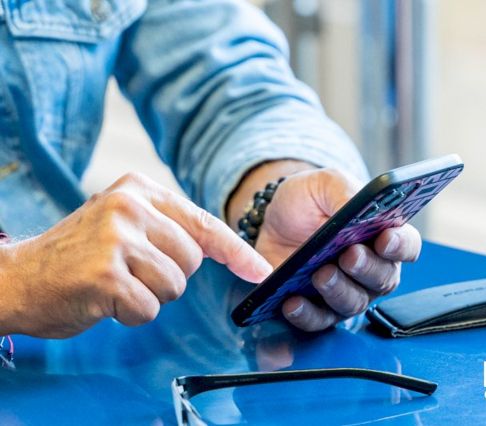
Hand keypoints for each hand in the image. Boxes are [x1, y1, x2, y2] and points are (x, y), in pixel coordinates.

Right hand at [0, 173, 271, 337]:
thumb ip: (167, 227)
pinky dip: (130, 314)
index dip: (236, 251)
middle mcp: (130, 205)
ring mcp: (117, 238)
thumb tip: (222, 247)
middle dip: (167, 277)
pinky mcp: (106, 273)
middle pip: (192, 261)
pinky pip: (148, 308)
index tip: (259, 270)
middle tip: (128, 271)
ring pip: (174, 286)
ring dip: (149, 296)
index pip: (204, 222)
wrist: (17, 277)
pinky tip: (102, 298)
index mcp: (139, 188)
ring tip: (114, 282)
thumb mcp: (123, 223)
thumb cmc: (77, 255)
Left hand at [257, 168, 421, 331]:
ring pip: (354, 302)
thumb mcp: (324, 183)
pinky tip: (291, 302)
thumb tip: (357, 205)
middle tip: (349, 255)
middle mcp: (372, 268)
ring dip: (338, 291)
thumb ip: (343, 191)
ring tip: (319, 275)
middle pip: (383, 279)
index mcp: (382, 234)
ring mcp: (347, 291)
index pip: (406, 245)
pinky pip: (318, 320)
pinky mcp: (318, 308)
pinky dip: (306, 314)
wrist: (271, 219)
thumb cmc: (308, 200)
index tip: (386, 238)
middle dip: (367, 268)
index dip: (401, 245)